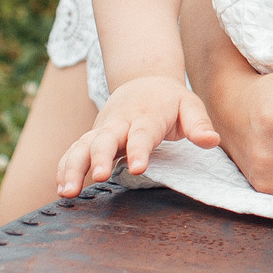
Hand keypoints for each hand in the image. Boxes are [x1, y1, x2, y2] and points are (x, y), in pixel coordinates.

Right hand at [57, 74, 218, 196]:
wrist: (143, 81)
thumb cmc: (169, 100)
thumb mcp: (189, 105)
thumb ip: (198, 124)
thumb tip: (211, 141)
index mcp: (146, 116)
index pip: (142, 134)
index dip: (139, 150)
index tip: (137, 168)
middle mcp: (119, 123)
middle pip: (105, 139)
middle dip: (100, 157)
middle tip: (98, 176)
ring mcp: (102, 131)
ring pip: (82, 147)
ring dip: (72, 167)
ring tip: (67, 191)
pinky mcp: (91, 138)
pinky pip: (73, 152)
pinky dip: (64, 168)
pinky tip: (61, 189)